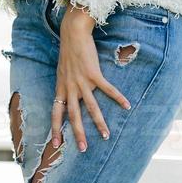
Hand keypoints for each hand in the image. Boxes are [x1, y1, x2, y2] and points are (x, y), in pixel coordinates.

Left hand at [51, 3, 130, 151]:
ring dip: (99, 123)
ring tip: (106, 136)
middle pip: (74, 115)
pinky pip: (107, 89)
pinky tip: (127, 105)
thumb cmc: (68, 51)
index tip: (54, 143)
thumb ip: (66, 84)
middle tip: (83, 149)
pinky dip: (118, 98)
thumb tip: (69, 95)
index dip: (55, 128)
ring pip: (91, 107)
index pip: (56, 112)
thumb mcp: (62, 71)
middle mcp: (70, 87)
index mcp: (61, 87)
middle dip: (78, 133)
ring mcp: (82, 81)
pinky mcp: (94, 74)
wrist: (73, 34)